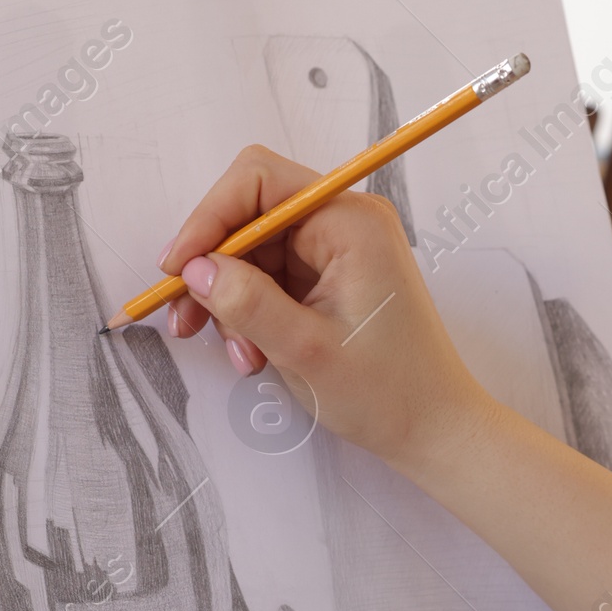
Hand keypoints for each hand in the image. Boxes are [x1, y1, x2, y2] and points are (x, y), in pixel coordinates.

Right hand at [161, 146, 491, 476]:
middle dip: (214, 268)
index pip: (258, 182)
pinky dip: (251, 311)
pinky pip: (271, 276)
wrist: (434, 428)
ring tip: (240, 356)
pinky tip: (254, 353)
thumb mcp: (305, 351)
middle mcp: (346, 221)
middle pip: (250, 215)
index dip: (207, 218)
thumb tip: (195, 269)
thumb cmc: (389, 393)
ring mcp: (339, 248)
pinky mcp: (331, 275)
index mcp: (351, 222)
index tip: (177, 269)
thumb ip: (246, 302)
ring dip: (231, 300)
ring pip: (254, 251)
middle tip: (186, 320)